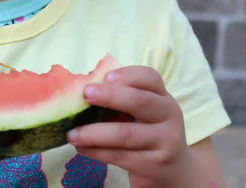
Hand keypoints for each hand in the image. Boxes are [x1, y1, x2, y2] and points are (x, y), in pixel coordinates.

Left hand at [67, 66, 195, 187]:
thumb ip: (121, 99)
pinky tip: (81, 148)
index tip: (105, 76)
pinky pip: (121, 156)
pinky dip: (97, 152)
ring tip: (72, 134)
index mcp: (162, 97)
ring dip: (94, 133)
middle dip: (110, 96)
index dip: (128, 74)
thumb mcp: (142, 113)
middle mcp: (169, 116)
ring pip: (126, 134)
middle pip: (141, 102)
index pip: (150, 78)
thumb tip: (80, 90)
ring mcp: (165, 142)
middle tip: (85, 94)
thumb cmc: (147, 132)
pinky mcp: (155, 166)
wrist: (173, 171)